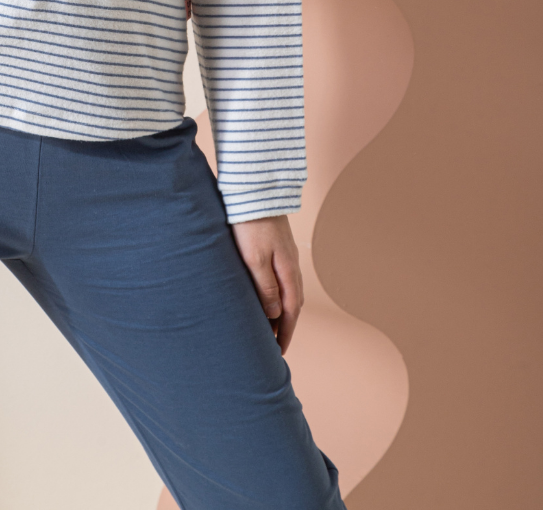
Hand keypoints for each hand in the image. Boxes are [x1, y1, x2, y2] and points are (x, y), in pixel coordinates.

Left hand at [231, 215, 303, 353]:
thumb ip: (265, 287)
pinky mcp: (276, 246)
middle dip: (285, 326)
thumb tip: (275, 314)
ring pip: (287, 290)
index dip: (285, 333)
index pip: (291, 311)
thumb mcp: (254, 259)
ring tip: (269, 325)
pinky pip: (281, 278)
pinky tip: (266, 294)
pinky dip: (277, 293)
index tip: (279, 353)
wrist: (255, 189)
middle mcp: (291, 265)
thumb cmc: (250, 223)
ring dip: (281, 310)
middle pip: (292, 303)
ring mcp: (285, 254)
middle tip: (274, 346)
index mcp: (288, 271)